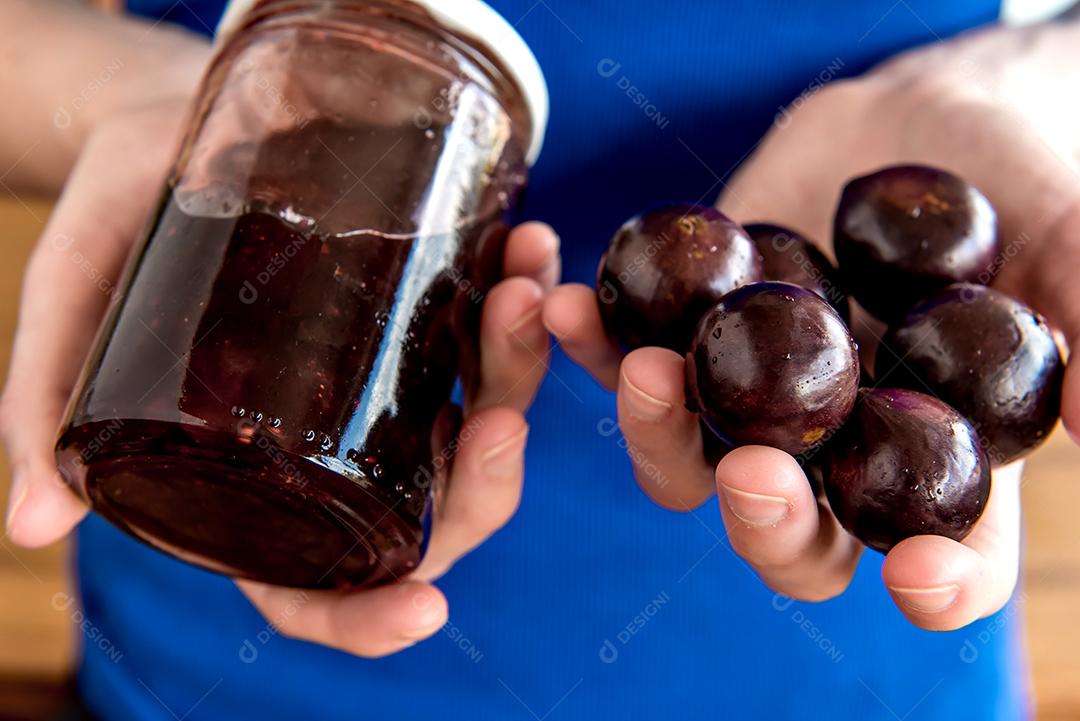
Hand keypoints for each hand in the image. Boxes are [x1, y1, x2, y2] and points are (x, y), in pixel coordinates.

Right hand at [1, 98, 559, 656]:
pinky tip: (528, 243)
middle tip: (499, 414)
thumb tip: (32, 526)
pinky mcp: (427, 319)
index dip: (369, 620)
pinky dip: (524, 297)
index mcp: (260, 485)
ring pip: (486, 418)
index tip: (426, 610)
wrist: (172, 125)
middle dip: (486, 476)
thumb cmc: (118, 223)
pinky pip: (495, 334)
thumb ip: (49, 403)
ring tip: (522, 290)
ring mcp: (394, 386)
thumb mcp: (76, 302)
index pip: (317, 589)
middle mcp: (340, 449)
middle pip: (435, 510)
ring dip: (521, 370)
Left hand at [544, 18, 1079, 629]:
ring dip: (657, 431)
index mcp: (933, 465)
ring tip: (652, 369)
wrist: (917, 121)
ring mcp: (748, 406)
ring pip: (686, 465)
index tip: (918, 576)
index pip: (941, 559)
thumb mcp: (1071, 242)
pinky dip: (596, 339)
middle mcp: (831, 457)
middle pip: (788, 538)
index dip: (935, 582)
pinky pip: (629, 358)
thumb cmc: (1018, 184)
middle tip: (753, 475)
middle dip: (767, 521)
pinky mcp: (686, 341)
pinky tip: (568, 303)